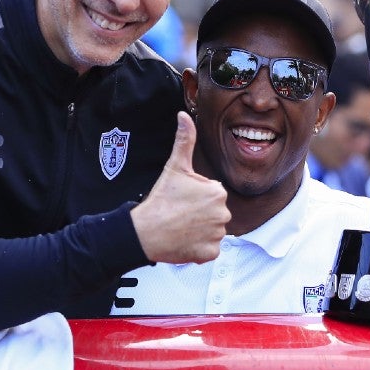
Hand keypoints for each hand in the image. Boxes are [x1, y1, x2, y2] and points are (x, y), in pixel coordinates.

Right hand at [131, 111, 229, 263]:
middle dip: (199, 213)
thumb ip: (185, 140)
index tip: (181, 199)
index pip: (212, 193)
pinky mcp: (210, 253)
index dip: (195, 195)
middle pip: (213, 212)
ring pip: (211, 230)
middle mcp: (223, 214)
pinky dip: (198, 247)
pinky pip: (209, 248)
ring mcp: (217, 236)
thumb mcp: (174, 166)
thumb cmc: (160, 200)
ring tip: (180, 226)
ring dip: (199, 230)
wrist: (146, 231)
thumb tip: (184, 116)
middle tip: (179, 212)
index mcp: (217, 192)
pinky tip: (184, 240)